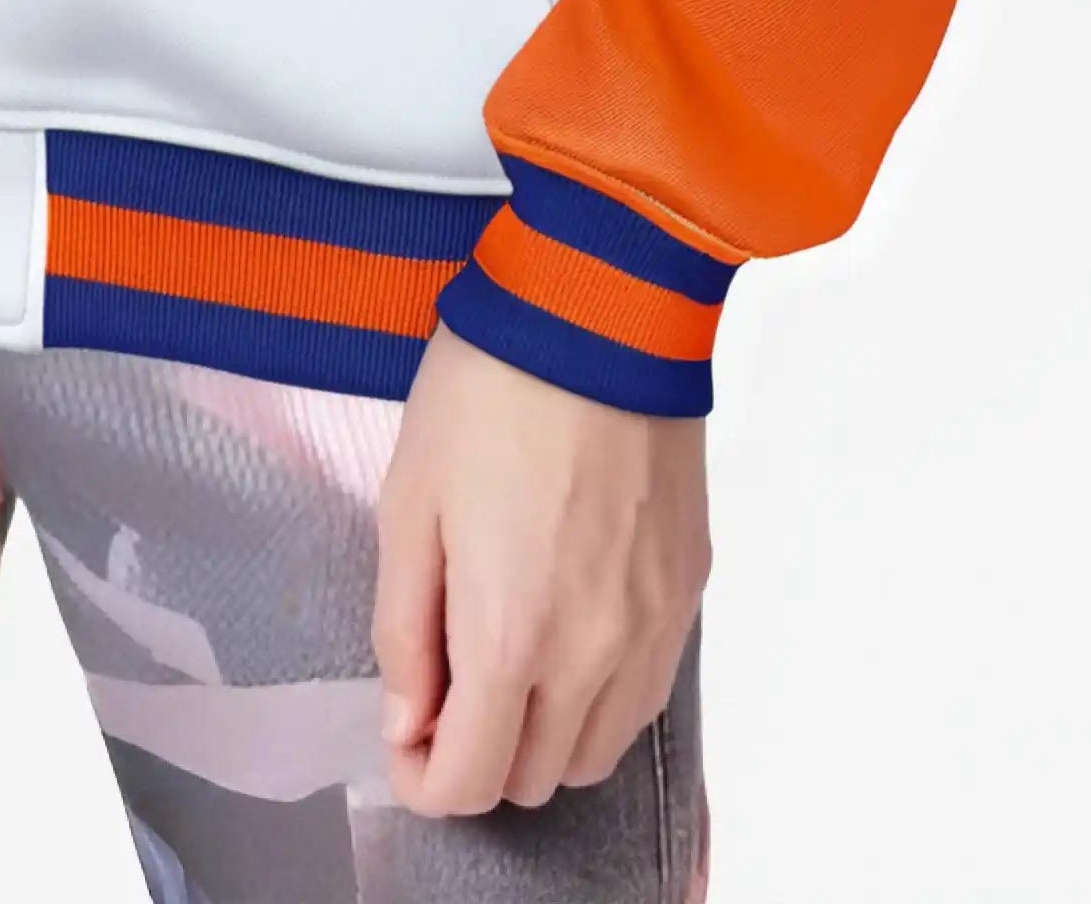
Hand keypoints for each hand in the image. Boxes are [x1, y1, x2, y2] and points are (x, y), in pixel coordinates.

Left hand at [373, 317, 709, 812]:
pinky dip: (601, 696)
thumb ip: (403, 630)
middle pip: (536, 780)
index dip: (424, 779)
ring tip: (510, 656)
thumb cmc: (491, 389)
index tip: (407, 736)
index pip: (470, 782)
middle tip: (449, 687)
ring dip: (545, 735)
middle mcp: (593, 653)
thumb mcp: (409, 503)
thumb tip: (408, 719)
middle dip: (481, 755)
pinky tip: (569, 630)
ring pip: (598, 752)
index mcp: (510, 632)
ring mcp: (652, 626)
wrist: (600, 307)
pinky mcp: (687, 591)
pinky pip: (646, 694)